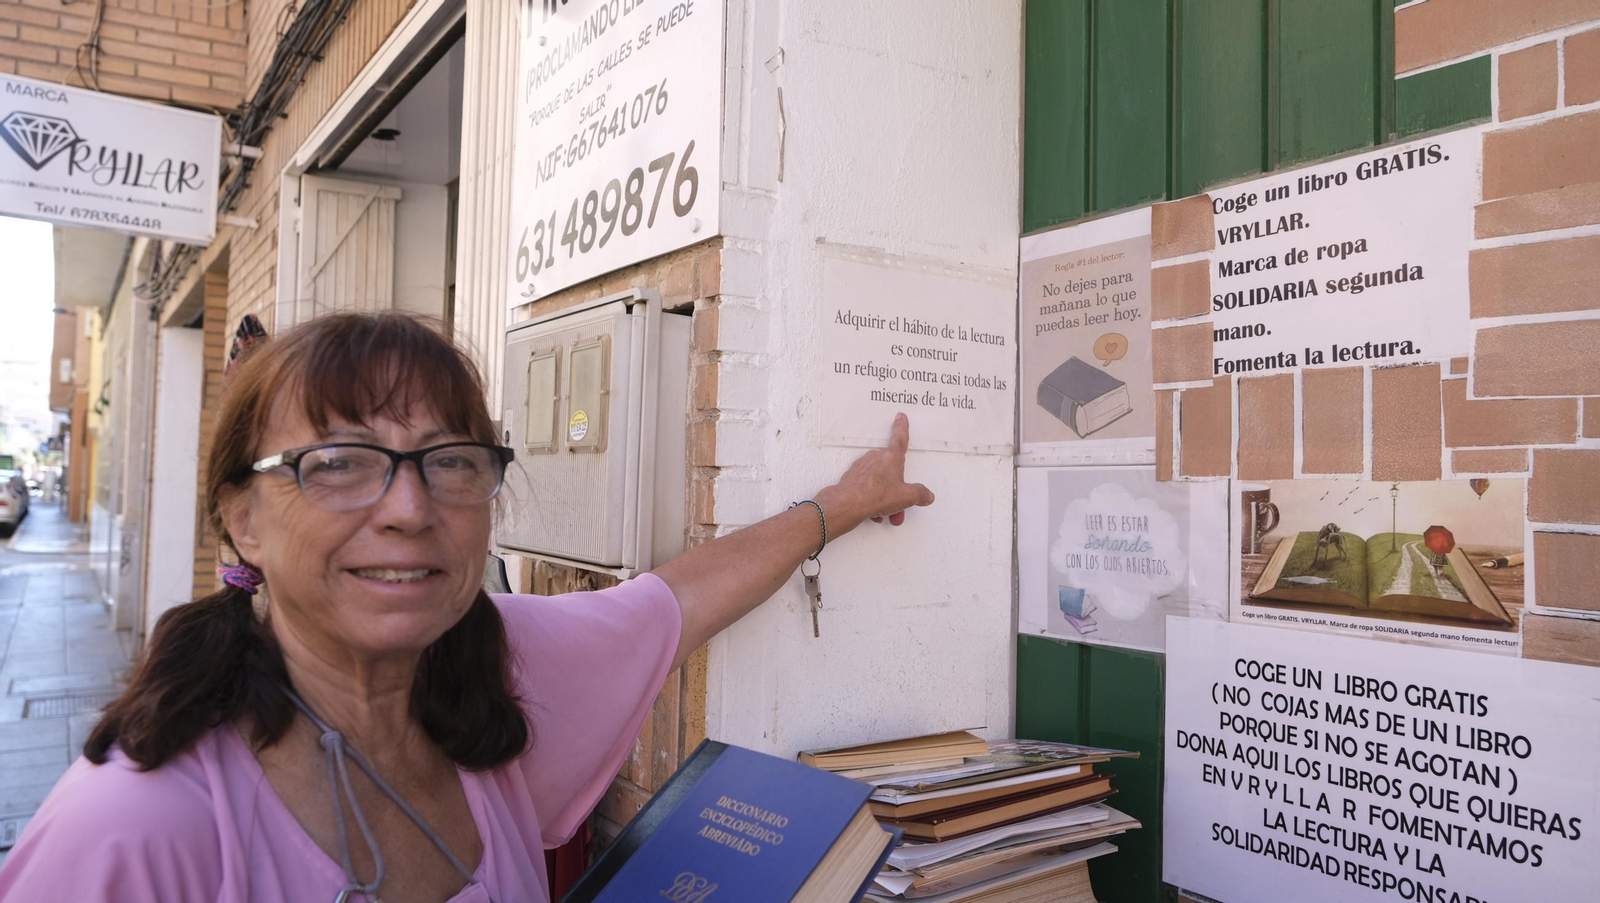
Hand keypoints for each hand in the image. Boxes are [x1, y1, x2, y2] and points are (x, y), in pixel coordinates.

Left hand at [814, 413, 934, 535]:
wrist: (848, 504)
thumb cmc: (877, 495)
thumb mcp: (906, 497)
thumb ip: (920, 494)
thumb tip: (927, 495)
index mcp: (891, 457)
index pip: (900, 439)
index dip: (902, 428)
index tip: (901, 417)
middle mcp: (876, 458)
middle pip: (891, 472)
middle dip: (897, 490)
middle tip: (899, 507)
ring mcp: (862, 467)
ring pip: (879, 483)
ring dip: (885, 499)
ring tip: (885, 515)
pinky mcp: (852, 478)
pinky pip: (867, 488)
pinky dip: (872, 500)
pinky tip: (873, 514)